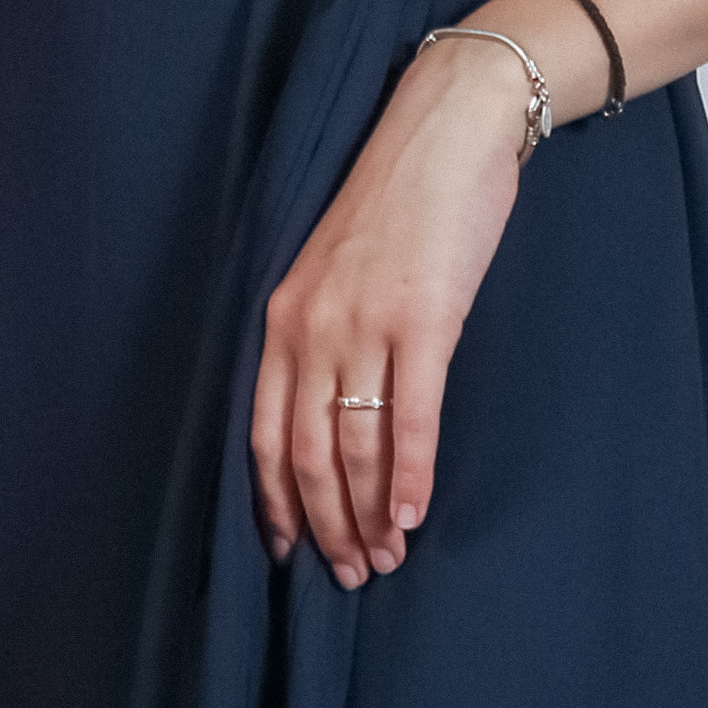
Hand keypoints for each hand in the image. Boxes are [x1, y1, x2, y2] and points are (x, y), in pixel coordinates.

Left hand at [252, 47, 528, 587]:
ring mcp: (364, 324)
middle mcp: (311, 327)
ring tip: (385, 559)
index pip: (262, 432)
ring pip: (354, 444)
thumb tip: (335, 413)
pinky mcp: (422, 319)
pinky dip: (410, 472)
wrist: (445, 132)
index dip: (274, 500)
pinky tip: (413, 514)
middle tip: (349, 575)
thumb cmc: (399, 204)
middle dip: (325, 524)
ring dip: (368, 513)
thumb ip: (324, 334)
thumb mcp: (335, 270)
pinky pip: (410, 414)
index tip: (286, 551)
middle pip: (305, 452)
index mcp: (284, 319)